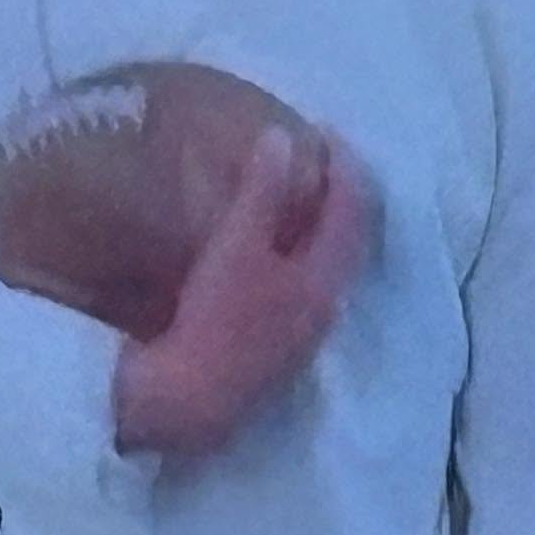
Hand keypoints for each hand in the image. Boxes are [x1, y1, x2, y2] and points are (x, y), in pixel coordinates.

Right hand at [115, 127, 373, 456]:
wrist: (182, 404)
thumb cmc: (215, 320)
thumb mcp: (237, 246)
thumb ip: (263, 192)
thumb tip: (282, 138)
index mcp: (327, 280)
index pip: (352, 211)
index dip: (344, 166)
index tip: (326, 130)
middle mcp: (325, 305)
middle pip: (343, 237)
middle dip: (333, 193)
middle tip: (313, 156)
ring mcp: (301, 328)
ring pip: (320, 262)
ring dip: (311, 223)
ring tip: (289, 190)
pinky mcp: (274, 341)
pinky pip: (297, 280)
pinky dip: (290, 249)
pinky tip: (264, 242)